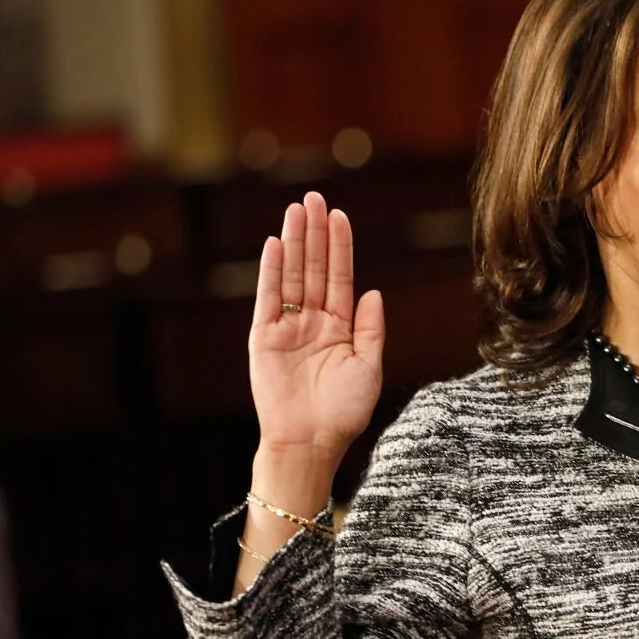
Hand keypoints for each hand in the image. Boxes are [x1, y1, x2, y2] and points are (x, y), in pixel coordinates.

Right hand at [249, 191, 383, 460]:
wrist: (312, 441)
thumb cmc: (344, 412)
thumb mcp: (369, 367)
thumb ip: (371, 328)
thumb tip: (374, 291)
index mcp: (340, 328)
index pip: (339, 278)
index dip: (339, 247)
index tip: (340, 216)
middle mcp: (313, 323)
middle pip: (313, 268)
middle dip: (315, 234)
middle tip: (314, 198)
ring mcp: (287, 328)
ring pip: (291, 276)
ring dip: (294, 243)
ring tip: (296, 210)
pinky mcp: (264, 338)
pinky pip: (268, 299)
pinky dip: (271, 272)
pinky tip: (276, 245)